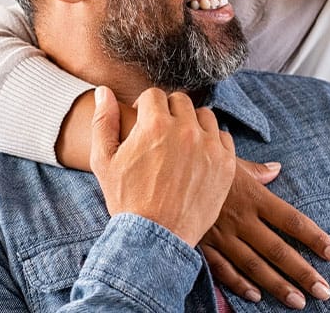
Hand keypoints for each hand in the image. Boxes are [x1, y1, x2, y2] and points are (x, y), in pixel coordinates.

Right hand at [91, 86, 236, 245]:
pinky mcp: (226, 164)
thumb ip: (103, 121)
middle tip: (161, 134)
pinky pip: (222, 137)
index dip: (145, 107)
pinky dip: (211, 142)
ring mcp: (209, 147)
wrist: (155, 237)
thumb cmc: (126, 199)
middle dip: (168, 112)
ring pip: (204, 116)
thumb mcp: (104, 160)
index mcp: (154, 124)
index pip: (154, 95)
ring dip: (192, 124)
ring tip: (181, 144)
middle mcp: (185, 130)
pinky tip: (198, 157)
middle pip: (180, 101)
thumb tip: (104, 91)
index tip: (143, 122)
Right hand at [199, 159, 329, 308]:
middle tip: (324, 291)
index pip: (292, 220)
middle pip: (278, 250)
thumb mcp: (230, 160)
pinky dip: (239, 284)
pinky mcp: (202, 244)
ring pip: (254, 265)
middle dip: (303, 272)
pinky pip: (223, 268)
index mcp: (253, 196)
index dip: (315, 238)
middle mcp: (241, 219)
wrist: (162, 168)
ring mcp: (221, 234)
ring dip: (277, 285)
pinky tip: (255, 296)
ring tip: (298, 301)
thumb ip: (256, 170)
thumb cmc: (199, 160)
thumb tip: (276, 169)